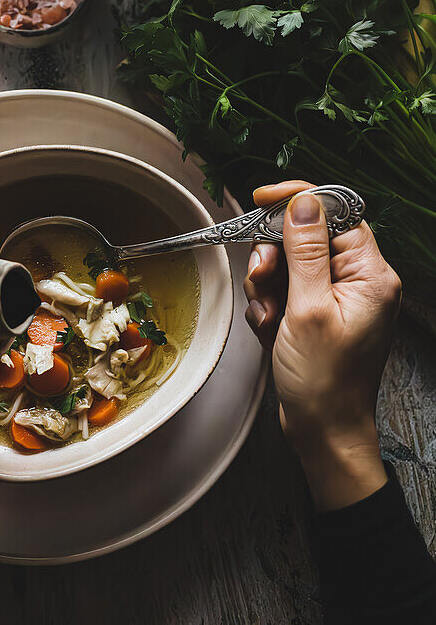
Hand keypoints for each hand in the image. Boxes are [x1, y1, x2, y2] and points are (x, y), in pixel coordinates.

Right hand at [244, 181, 401, 510]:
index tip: (263, 200)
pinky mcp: (318, 312)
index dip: (299, 203)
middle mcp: (359, 281)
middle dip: (275, 254)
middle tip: (262, 276)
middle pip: (307, 236)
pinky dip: (269, 304)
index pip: (337, 213)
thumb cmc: (325, 382)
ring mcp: (338, 297)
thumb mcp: (308, 310)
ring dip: (267, 283)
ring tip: (268, 314)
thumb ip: (305, 251)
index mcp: (371, 275)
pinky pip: (284, 288)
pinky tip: (270, 327)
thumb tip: (304, 202)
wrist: (323, 432)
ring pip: (289, 262)